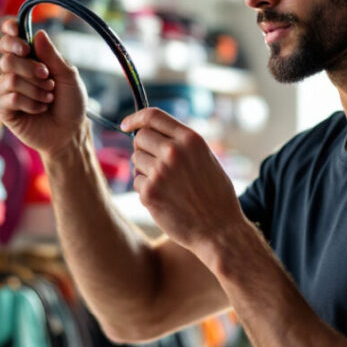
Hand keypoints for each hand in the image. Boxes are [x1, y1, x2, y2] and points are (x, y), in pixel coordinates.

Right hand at [0, 18, 87, 156]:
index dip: (10, 31)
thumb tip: (38, 33)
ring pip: (10, 78)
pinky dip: (30, 103)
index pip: (11, 39)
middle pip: (8, 57)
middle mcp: (15, 71)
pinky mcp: (4, 108)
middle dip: (31, 67)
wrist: (70, 132)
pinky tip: (40, 109)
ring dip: (36, 89)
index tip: (16, 30)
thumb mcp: (68, 77)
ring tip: (49, 98)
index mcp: (29, 59)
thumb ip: (53, 56)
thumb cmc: (70, 104)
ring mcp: (7, 89)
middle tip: (47, 77)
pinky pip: (10, 97)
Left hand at [122, 108, 245, 255]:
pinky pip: (136, 181)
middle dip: (143, 147)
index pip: (153, 116)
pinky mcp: (149, 193)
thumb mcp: (207, 159)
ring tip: (167, 184)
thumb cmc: (216, 196)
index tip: (127, 124)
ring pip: (136, 159)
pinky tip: (165, 198)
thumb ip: (183, 144)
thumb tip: (153, 134)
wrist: (220, 230)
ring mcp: (160, 172)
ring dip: (145, 169)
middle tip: (155, 162)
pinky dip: (146, 189)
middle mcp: (174, 151)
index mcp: (191, 139)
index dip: (136, 118)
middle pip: (140, 137)